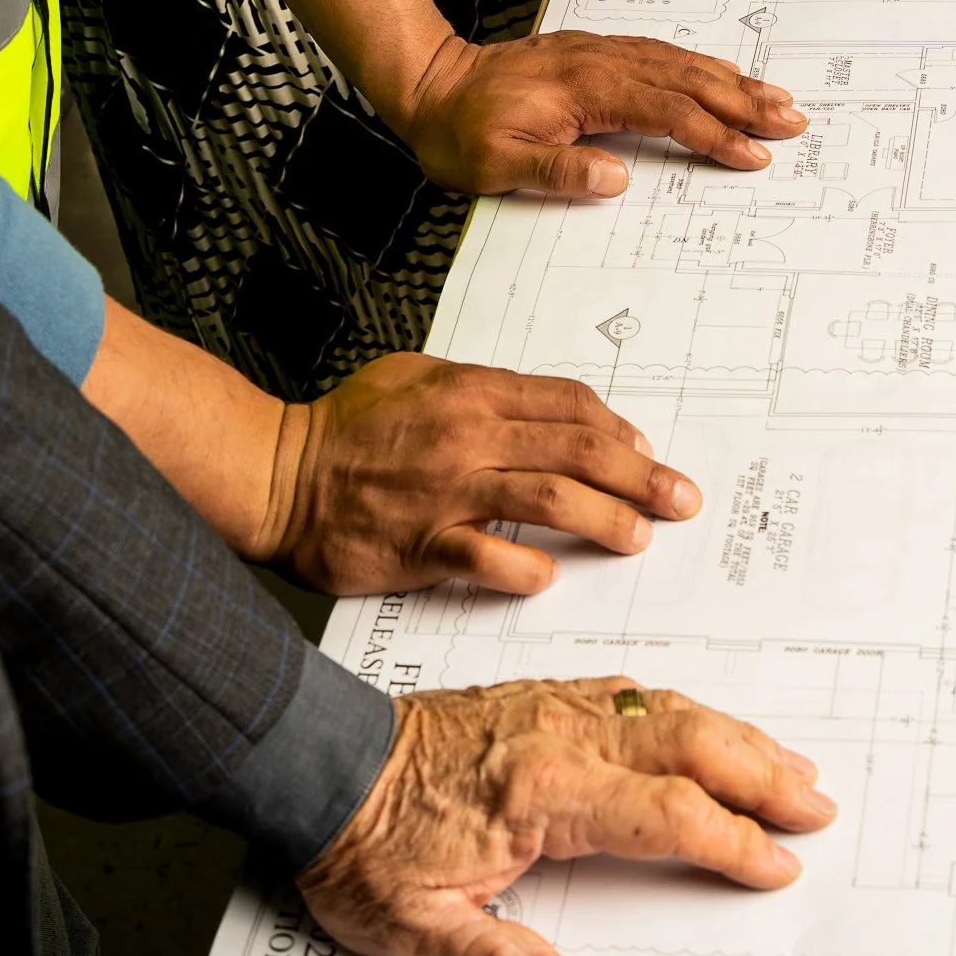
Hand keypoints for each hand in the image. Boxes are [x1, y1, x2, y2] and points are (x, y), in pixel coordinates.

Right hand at [253, 354, 703, 594]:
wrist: (275, 473)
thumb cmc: (345, 428)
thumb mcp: (417, 377)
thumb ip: (483, 389)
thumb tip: (549, 409)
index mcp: (470, 391)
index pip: (570, 405)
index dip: (619, 430)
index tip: (646, 452)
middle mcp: (467, 437)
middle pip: (578, 451)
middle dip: (641, 476)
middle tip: (680, 499)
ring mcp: (446, 492)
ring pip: (550, 500)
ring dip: (606, 519)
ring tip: (639, 537)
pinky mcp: (421, 544)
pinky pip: (489, 558)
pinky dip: (527, 569)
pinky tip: (551, 578)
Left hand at [298, 678, 836, 955]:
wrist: (316, 760)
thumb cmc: (359, 842)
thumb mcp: (418, 926)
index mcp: (543, 791)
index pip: (667, 815)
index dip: (732, 842)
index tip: (775, 866)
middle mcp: (562, 736)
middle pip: (690, 746)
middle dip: (762, 777)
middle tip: (815, 804)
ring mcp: (556, 709)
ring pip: (671, 712)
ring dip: (738, 737)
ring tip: (788, 765)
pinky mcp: (544, 697)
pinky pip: (636, 694)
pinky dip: (689, 711)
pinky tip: (710, 726)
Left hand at [396, 32, 807, 198]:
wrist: (430, 83)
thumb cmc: (460, 129)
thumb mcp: (497, 164)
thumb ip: (558, 171)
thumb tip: (616, 179)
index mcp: (585, 88)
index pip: (667, 112)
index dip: (714, 135)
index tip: (751, 155)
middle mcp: (601, 62)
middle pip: (688, 80)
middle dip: (745, 101)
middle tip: (793, 120)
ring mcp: (601, 53)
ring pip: (681, 63)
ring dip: (732, 81)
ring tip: (776, 98)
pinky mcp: (596, 53)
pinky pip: (662, 56)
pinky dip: (701, 67)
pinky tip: (724, 77)